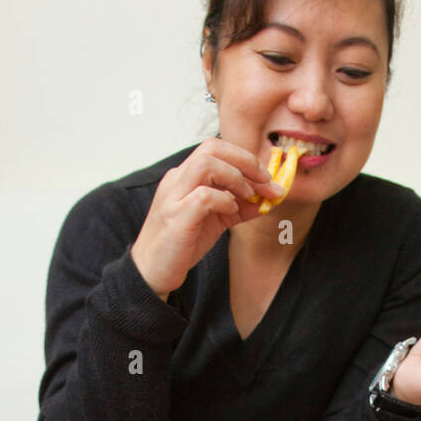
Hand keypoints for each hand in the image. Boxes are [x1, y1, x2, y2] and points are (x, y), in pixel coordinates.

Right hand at [130, 139, 283, 298]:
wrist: (152, 272)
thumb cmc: (181, 245)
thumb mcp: (216, 221)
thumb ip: (238, 207)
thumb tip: (267, 199)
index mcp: (185, 177)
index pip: (216, 150)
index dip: (246, 159)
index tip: (268, 178)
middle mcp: (177, 180)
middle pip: (212, 147)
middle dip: (246, 161)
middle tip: (267, 182)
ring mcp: (175, 196)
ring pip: (207, 163)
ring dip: (236, 177)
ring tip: (248, 197)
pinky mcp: (177, 215)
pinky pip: (205, 196)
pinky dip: (225, 200)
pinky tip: (231, 212)